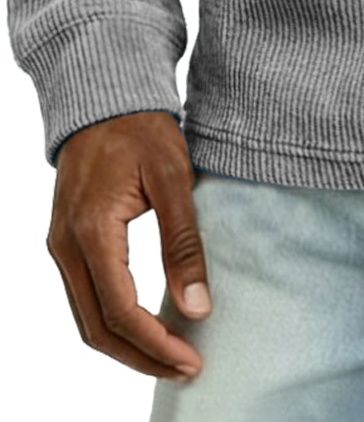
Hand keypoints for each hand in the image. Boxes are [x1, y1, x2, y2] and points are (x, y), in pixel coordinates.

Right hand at [47, 110, 210, 382]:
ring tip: (173, 356)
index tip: (193, 360)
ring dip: (127, 346)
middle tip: (188, 369)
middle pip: (97, 329)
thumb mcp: (173, 178)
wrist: (105, 99)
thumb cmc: (142, 130)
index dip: (156, 344)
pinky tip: (149, 326)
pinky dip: (114, 323)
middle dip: (142, 358)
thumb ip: (183, 243)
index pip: (119, 311)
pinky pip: (86, 298)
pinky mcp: (68, 244)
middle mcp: (66, 247)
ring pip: (87, 320)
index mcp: (90, 232)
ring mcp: (61, 247)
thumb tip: (197, 308)